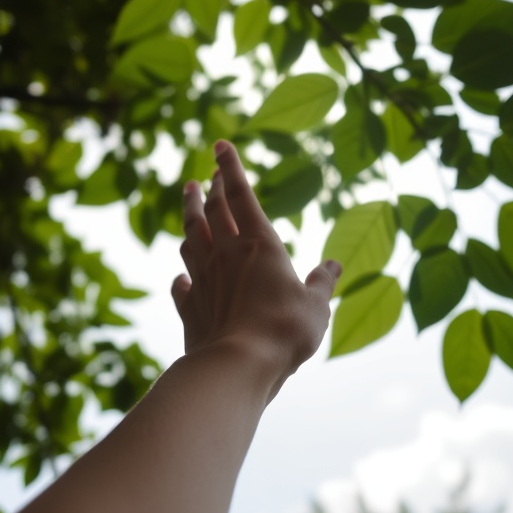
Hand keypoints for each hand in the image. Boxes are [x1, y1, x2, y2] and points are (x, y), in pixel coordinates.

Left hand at [171, 141, 340, 390]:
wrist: (238, 365)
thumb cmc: (284, 331)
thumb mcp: (316, 306)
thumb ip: (322, 284)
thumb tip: (332, 265)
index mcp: (260, 245)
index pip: (242, 195)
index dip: (231, 168)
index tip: (219, 146)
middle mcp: (226, 255)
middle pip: (212, 211)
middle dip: (210, 187)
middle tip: (205, 173)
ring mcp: (203, 280)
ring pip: (191, 238)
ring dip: (189, 215)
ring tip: (188, 200)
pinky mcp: (190, 308)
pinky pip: (181, 286)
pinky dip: (181, 277)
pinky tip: (180, 277)